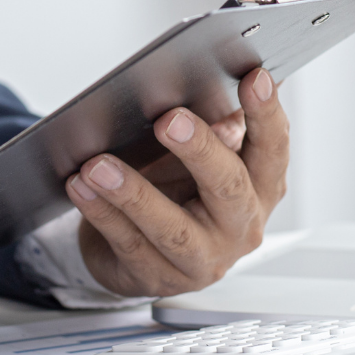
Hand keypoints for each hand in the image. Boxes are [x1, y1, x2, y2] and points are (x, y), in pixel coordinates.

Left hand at [66, 67, 286, 296]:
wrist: (145, 255)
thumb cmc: (179, 193)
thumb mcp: (202, 158)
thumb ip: (216, 126)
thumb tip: (217, 93)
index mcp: (261, 188)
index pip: (273, 148)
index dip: (267, 114)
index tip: (253, 77)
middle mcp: (240, 227)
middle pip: (229, 186)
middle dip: (199, 150)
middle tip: (170, 119)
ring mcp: (202, 259)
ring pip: (172, 227)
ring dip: (133, 193)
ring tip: (98, 164)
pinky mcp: (157, 278)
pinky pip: (128, 243)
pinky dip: (101, 212)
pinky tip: (81, 186)